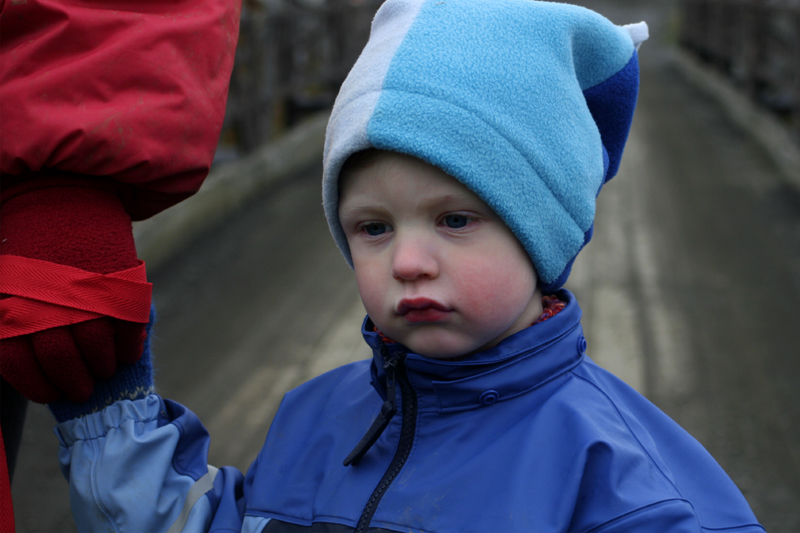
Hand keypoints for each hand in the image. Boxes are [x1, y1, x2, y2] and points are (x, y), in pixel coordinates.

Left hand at [0, 178, 146, 402]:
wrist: (59, 196)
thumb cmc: (28, 246)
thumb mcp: (5, 285)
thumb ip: (16, 324)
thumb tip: (37, 369)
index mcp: (9, 307)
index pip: (20, 365)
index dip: (39, 386)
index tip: (52, 393)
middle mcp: (46, 304)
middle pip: (62, 362)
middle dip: (75, 382)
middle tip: (83, 389)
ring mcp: (86, 294)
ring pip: (98, 349)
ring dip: (104, 367)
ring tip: (104, 369)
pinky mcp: (119, 284)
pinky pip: (128, 328)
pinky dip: (129, 346)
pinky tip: (126, 352)